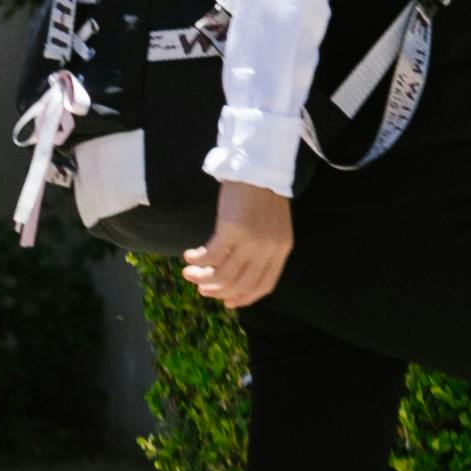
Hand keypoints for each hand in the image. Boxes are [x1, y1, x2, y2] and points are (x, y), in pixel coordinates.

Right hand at [183, 180, 294, 310]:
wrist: (259, 168)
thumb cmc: (262, 194)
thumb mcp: (272, 225)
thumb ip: (263, 247)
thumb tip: (237, 269)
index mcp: (281, 250)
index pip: (263, 285)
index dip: (244, 297)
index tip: (227, 302)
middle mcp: (268, 250)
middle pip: (241, 284)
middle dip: (218, 291)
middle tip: (201, 289)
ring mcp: (251, 242)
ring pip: (222, 274)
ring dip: (202, 278)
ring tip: (189, 272)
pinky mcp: (232, 230)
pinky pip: (210, 256)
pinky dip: (197, 260)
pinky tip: (188, 255)